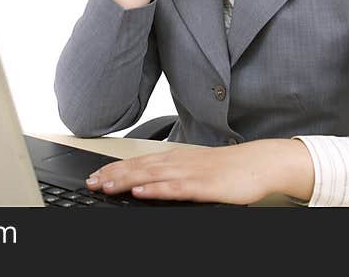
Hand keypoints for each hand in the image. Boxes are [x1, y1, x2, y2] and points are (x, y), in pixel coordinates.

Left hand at [84, 139, 314, 204]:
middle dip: (112, 175)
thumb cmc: (228, 168)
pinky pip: (174, 187)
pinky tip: (140, 191)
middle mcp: (177, 162)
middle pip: (138, 168)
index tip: (94, 175)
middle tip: (90, 182)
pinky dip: (155, 189)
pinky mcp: (202, 185)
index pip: (138, 162)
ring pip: (150, 176)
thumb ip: (172, 174)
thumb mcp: (195, 169)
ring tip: (106, 186)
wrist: (258, 163)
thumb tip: (149, 182)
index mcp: (174, 158)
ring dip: (126, 181)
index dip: (114, 169)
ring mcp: (189, 172)